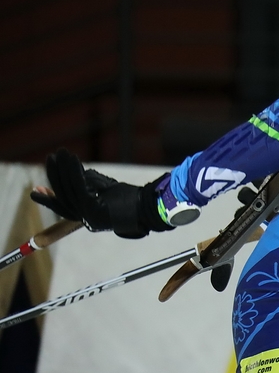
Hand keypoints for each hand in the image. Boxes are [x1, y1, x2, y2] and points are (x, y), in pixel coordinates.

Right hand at [31, 148, 172, 238]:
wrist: (150, 209)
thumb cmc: (133, 201)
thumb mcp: (108, 192)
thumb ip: (91, 184)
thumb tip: (75, 172)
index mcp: (90, 218)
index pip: (64, 208)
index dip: (49, 199)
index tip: (35, 190)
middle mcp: (87, 219)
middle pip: (63, 196)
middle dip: (55, 176)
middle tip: (50, 158)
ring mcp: (90, 215)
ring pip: (70, 189)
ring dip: (63, 169)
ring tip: (59, 153)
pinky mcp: (95, 208)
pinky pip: (79, 187)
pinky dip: (73, 172)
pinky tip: (70, 159)